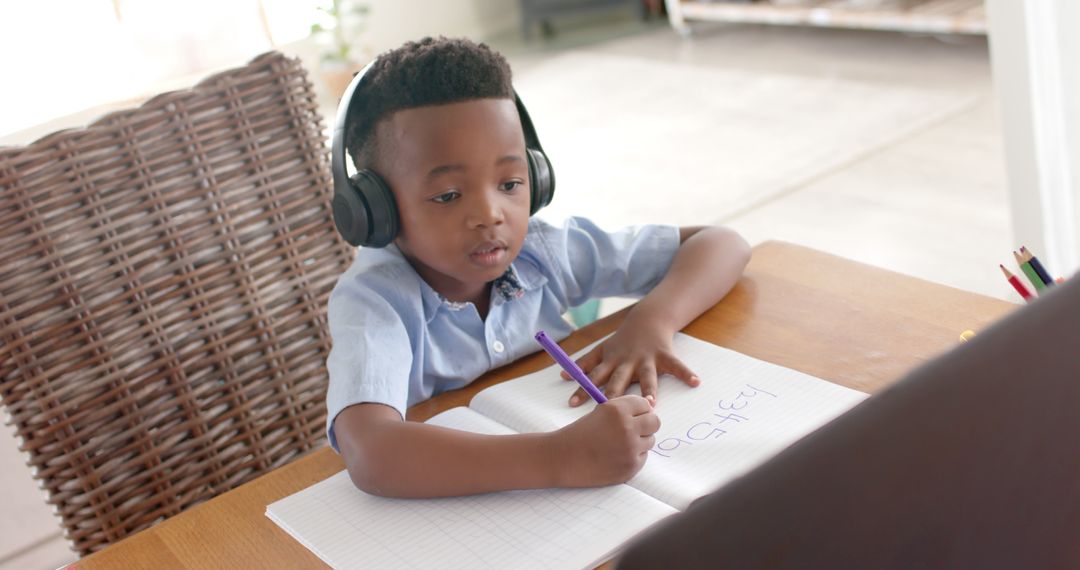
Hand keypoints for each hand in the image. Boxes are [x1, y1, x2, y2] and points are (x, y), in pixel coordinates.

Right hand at [549, 395, 659, 486]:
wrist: (562, 458)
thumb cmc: (580, 433)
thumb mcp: (601, 412)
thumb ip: (625, 409)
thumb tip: (652, 408)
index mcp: (618, 410)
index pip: (645, 404)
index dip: (638, 410)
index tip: (630, 416)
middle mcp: (627, 428)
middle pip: (655, 422)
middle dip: (645, 424)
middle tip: (632, 429)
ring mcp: (630, 449)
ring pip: (650, 441)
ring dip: (639, 441)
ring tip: (617, 444)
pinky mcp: (631, 467)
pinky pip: (642, 457)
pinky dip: (632, 457)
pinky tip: (614, 457)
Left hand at [563, 323, 699, 406]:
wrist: (647, 320)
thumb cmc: (622, 341)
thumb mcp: (602, 350)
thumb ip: (585, 364)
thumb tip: (562, 375)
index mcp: (611, 362)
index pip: (594, 377)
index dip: (583, 389)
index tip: (572, 404)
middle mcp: (627, 361)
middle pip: (618, 380)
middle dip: (614, 394)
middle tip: (610, 409)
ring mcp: (646, 359)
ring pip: (647, 376)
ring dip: (649, 389)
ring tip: (651, 403)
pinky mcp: (664, 356)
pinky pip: (677, 366)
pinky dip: (686, 373)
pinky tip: (695, 382)